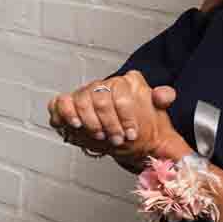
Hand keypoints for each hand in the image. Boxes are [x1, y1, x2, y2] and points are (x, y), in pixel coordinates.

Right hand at [46, 70, 183, 160]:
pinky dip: (64, 113)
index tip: (131, 134)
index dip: (125, 116)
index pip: (120, 92)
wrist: (125, 138)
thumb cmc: (141, 126)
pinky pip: (58, 102)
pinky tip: (75, 125)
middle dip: (108, 123)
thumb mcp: (159, 114)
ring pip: (80, 100)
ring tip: (99, 136)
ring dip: (90, 122)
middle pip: (100, 98)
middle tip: (116, 139)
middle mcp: (103, 84)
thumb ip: (164, 99)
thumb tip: (164, 95)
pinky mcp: (68, 105)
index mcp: (125, 82)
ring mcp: (84, 94)